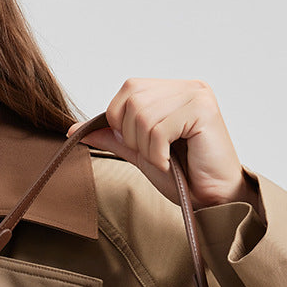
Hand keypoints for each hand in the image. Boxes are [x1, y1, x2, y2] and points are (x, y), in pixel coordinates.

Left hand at [67, 78, 258, 211]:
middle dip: (133, 136)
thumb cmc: (182, 177)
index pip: (127, 90)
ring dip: (147, 148)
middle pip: (132, 100)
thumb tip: (74, 130)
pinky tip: (172, 162)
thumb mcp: (138, 154)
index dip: (121, 121)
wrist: (211, 199)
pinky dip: (158, 154)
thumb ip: (111, 138)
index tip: (140, 145)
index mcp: (171, 91)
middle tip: (155, 154)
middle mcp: (186, 87)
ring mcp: (197, 95)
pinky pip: (159, 129)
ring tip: (166, 159)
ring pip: (143, 116)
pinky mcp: (204, 110)